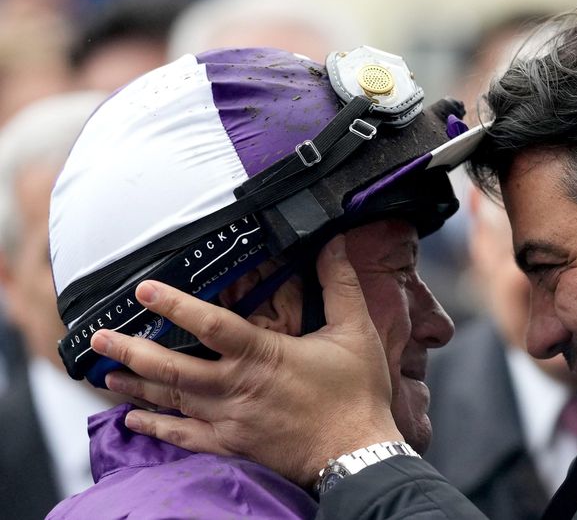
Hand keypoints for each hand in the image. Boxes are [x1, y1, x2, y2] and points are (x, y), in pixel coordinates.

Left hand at [90, 235, 403, 486]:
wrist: (357, 453)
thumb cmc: (356, 394)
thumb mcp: (355, 331)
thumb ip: (339, 284)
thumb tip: (334, 243)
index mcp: (263, 355)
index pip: (209, 324)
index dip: (174, 304)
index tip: (145, 288)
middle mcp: (237, 387)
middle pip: (172, 367)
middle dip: (131, 350)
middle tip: (99, 337)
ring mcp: (230, 420)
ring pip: (171, 401)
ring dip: (135, 386)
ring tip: (105, 373)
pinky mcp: (233, 446)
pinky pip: (184, 437)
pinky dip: (156, 428)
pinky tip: (134, 419)